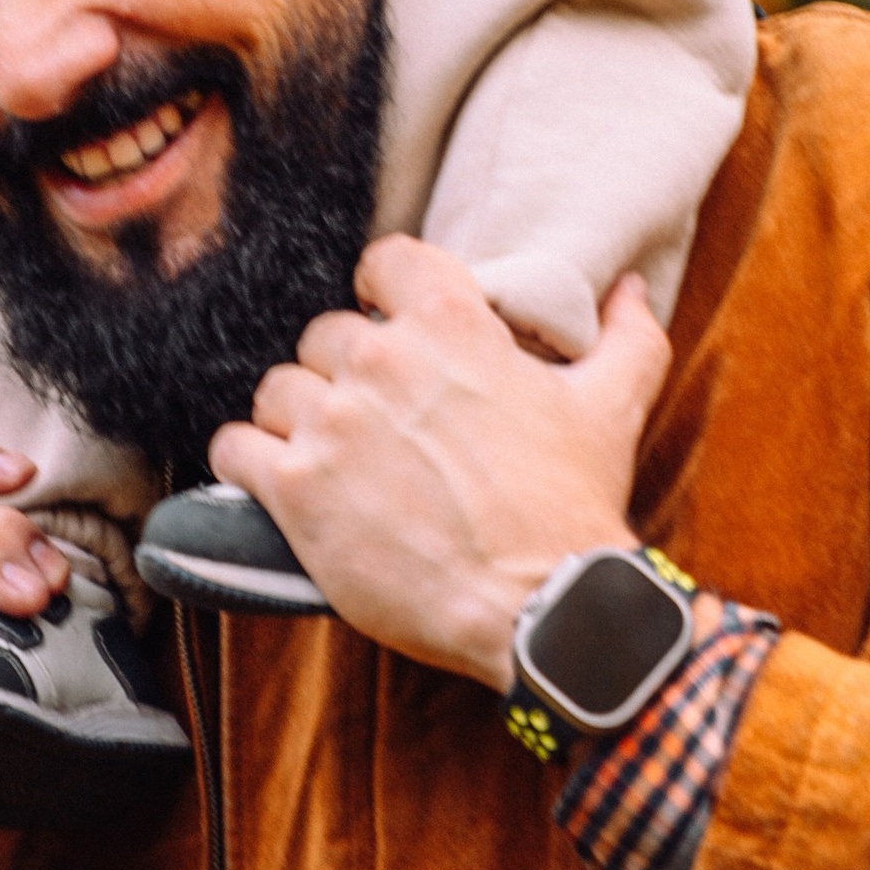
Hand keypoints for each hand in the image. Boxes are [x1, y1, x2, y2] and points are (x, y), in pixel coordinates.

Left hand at [212, 241, 672, 693]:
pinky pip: (235, 447)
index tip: (392, 321)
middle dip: (346, 372)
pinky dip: (248, 461)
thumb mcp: (612, 407)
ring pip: (278, 388)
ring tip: (331, 456)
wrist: (545, 609)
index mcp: (450, 321)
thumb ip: (627, 337)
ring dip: (297, 418)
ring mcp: (333, 423)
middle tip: (377, 420)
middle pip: (327, 334)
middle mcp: (381, 359)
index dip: (384, 289)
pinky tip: (277, 480)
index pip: (383, 260)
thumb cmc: (574, 504)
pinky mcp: (296, 490)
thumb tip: (634, 288)